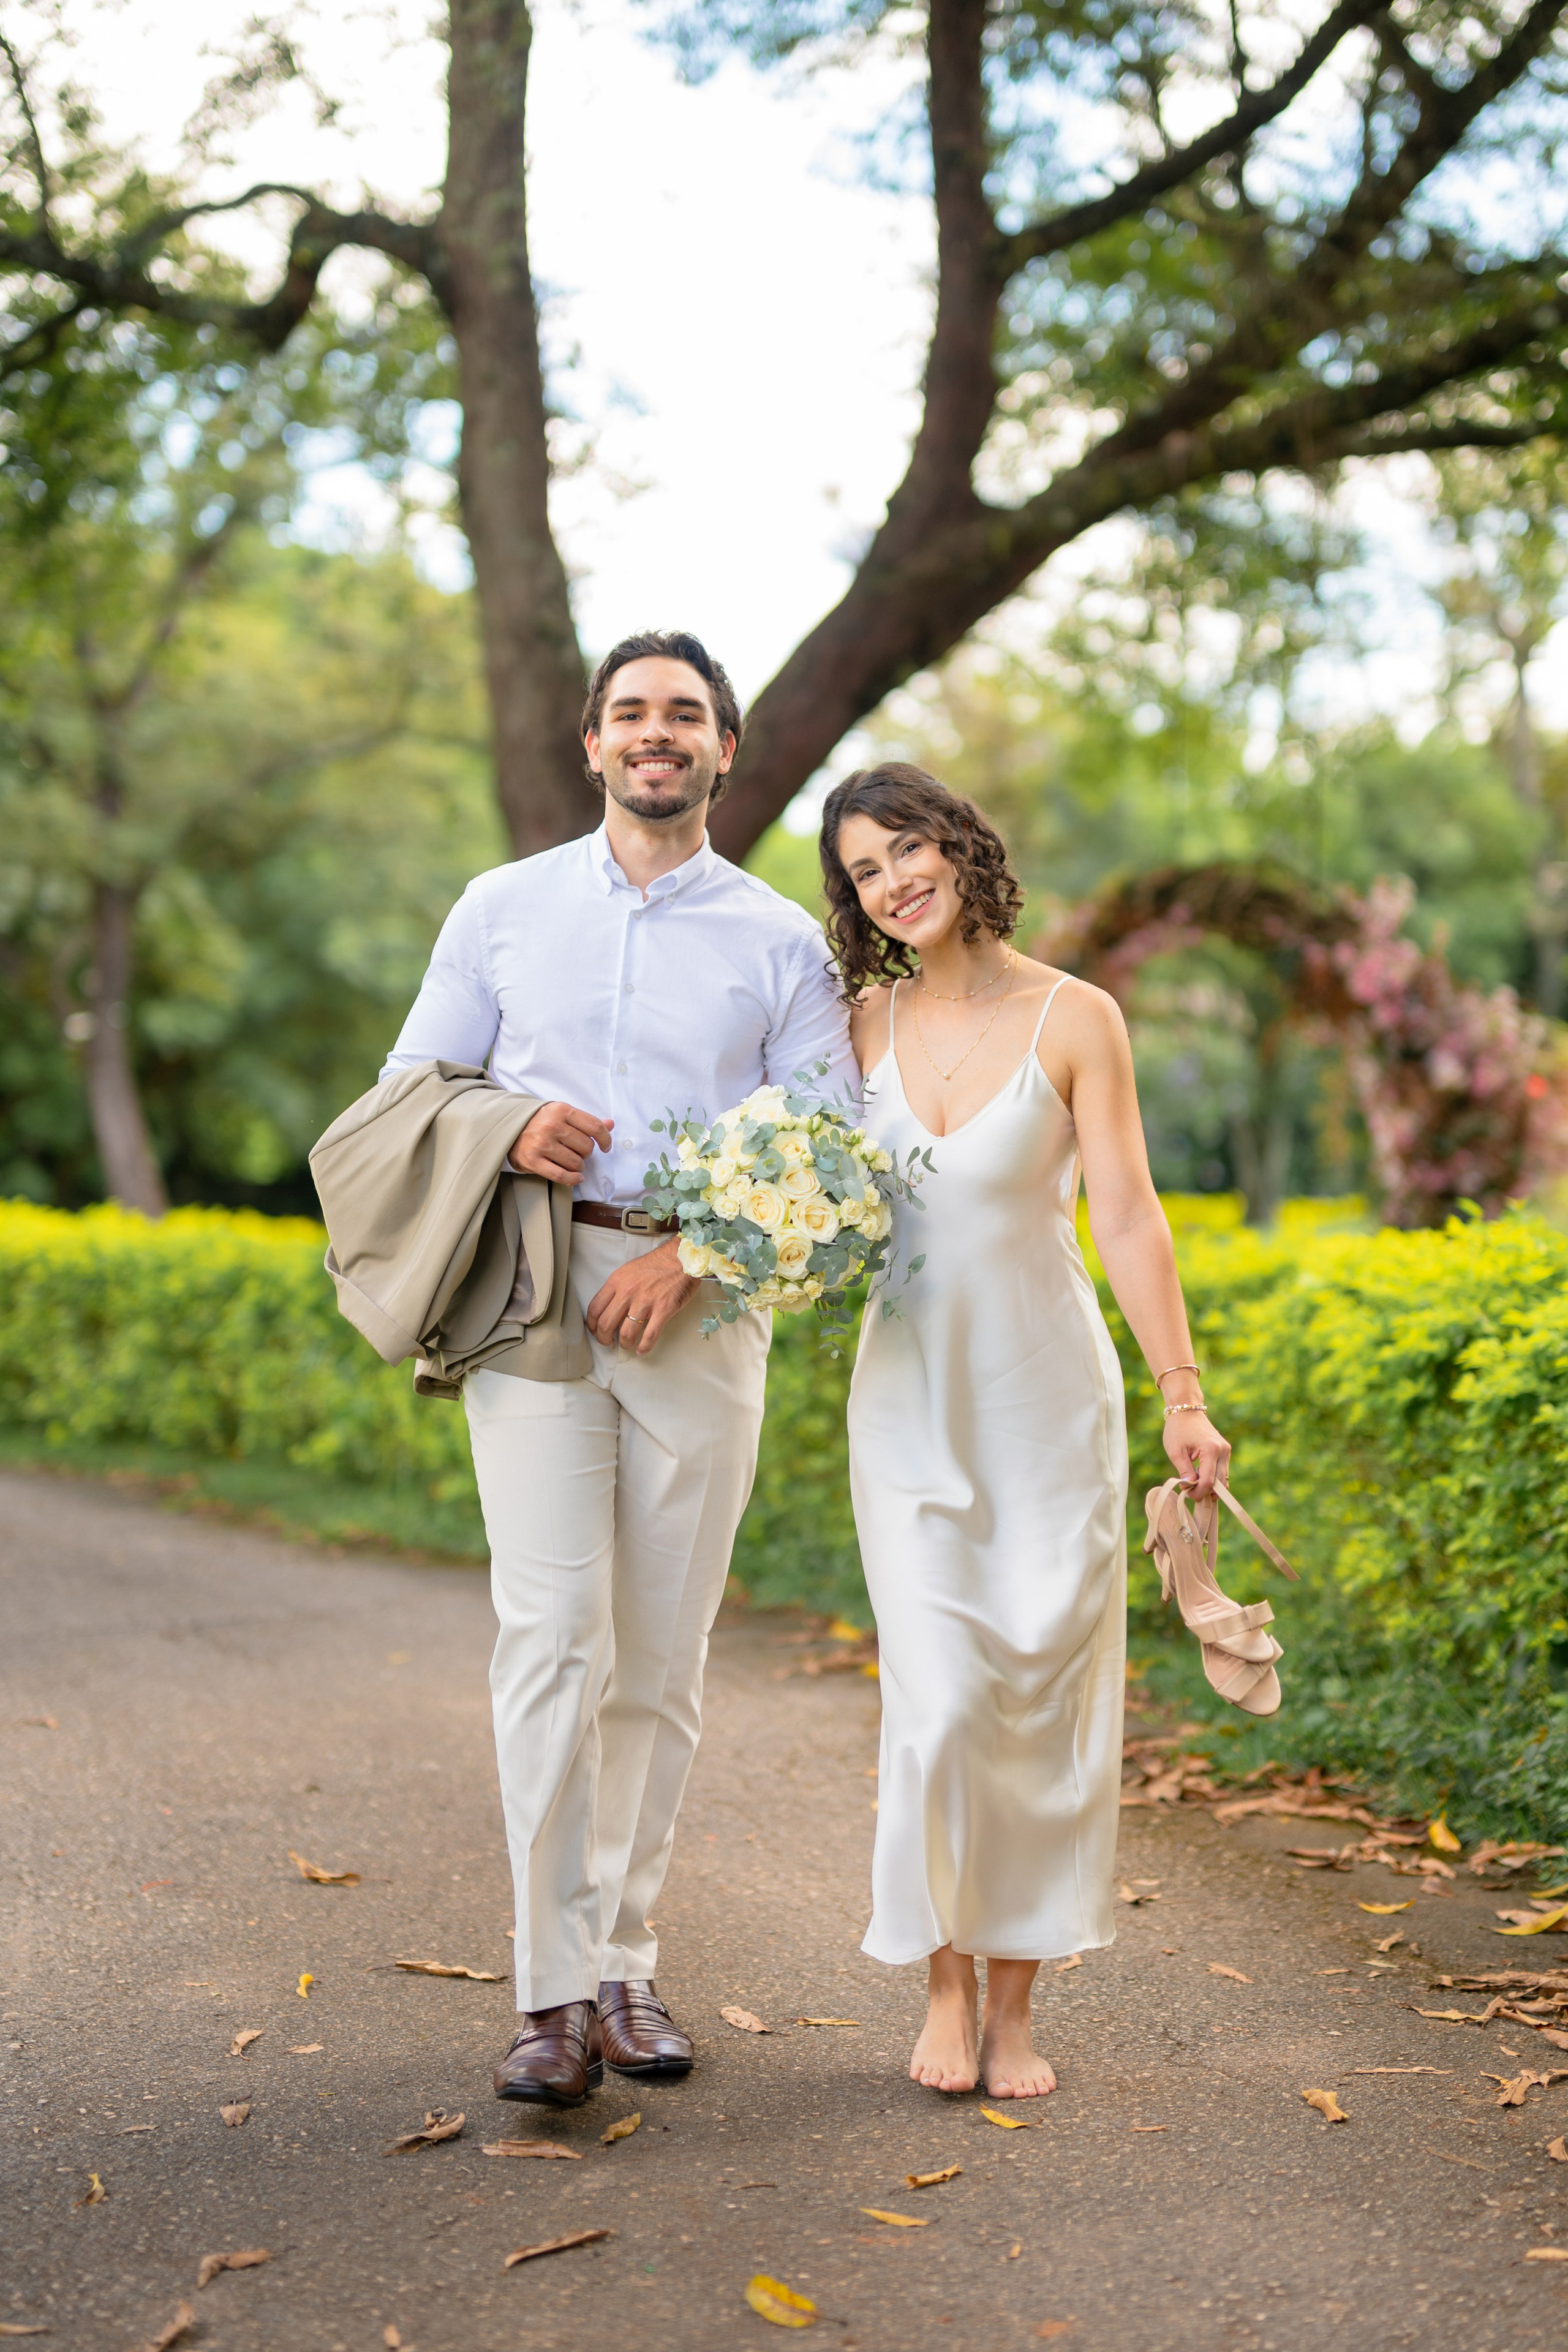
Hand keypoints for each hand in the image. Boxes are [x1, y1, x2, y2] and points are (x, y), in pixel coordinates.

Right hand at [509, 1101, 612, 1183]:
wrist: (508, 1129)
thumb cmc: (540, 1122)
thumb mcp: (562, 1114)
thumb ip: (586, 1121)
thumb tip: (610, 1125)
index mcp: (561, 1110)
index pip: (594, 1126)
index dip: (605, 1139)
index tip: (605, 1147)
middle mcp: (551, 1125)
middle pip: (586, 1147)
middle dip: (585, 1153)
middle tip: (576, 1151)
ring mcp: (541, 1144)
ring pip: (576, 1163)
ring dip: (578, 1166)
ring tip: (571, 1162)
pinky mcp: (532, 1160)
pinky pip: (561, 1176)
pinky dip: (572, 1179)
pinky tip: (576, 1177)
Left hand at [586, 1237, 698, 1355]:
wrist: (681, 1258)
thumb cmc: (656, 1265)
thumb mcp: (628, 1271)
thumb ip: (617, 1288)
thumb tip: (609, 1308)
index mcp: (617, 1282)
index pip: (595, 1308)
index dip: (592, 1325)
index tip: (595, 1331)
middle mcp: (628, 1292)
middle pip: (606, 1324)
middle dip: (604, 1339)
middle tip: (608, 1342)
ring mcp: (645, 1301)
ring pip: (626, 1333)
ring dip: (625, 1344)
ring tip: (627, 1345)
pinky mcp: (663, 1309)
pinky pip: (650, 1335)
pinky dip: (644, 1347)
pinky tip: (642, 1349)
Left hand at [1161, 1408, 1230, 1501]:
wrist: (1186, 1410)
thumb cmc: (1178, 1429)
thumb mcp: (1175, 1451)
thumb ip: (1184, 1471)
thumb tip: (1189, 1488)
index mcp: (1211, 1450)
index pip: (1208, 1481)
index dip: (1198, 1492)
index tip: (1186, 1493)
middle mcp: (1223, 1451)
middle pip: (1220, 1483)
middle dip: (1205, 1492)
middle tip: (1190, 1492)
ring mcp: (1226, 1451)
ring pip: (1223, 1479)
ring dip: (1210, 1486)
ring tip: (1193, 1484)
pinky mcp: (1225, 1452)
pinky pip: (1222, 1471)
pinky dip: (1213, 1478)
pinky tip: (1199, 1476)